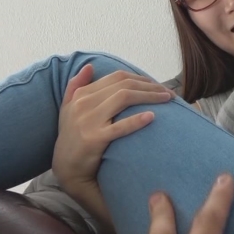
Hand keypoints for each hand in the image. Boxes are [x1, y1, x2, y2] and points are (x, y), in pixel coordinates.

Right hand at [53, 65, 174, 190]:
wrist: (65, 168)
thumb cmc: (71, 138)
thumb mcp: (68, 109)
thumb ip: (76, 86)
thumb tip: (89, 66)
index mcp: (81, 94)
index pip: (117, 77)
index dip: (141, 79)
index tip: (157, 85)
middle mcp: (84, 104)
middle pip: (124, 85)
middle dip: (150, 86)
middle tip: (168, 93)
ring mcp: (88, 121)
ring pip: (124, 98)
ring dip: (149, 96)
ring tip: (167, 100)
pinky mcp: (94, 139)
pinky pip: (119, 126)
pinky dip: (136, 120)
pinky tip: (152, 117)